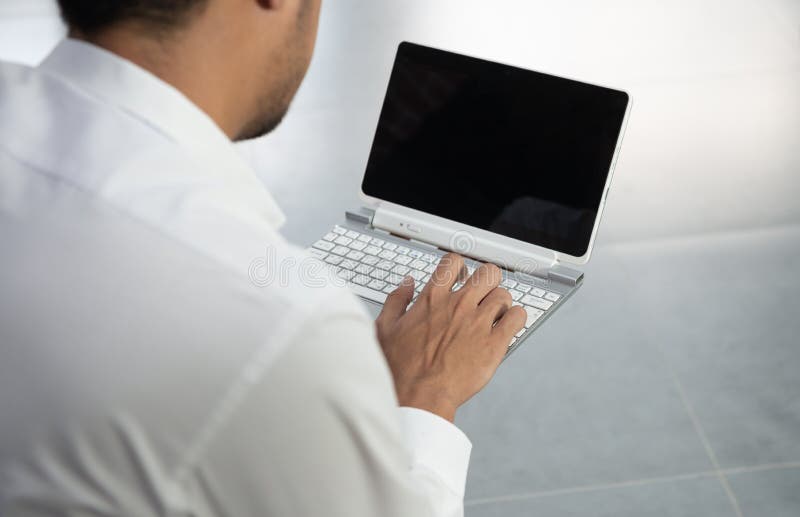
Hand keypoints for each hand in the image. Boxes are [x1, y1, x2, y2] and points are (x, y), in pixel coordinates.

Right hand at [375, 253, 526, 421]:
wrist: (419, 397)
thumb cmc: (401, 369)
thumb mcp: (385, 328)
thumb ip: (396, 300)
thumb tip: (406, 284)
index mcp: (432, 299)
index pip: (453, 262)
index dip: (459, 267)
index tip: (461, 276)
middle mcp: (458, 306)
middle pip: (488, 273)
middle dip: (487, 281)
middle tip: (484, 294)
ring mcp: (478, 323)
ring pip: (504, 294)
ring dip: (502, 302)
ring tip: (496, 314)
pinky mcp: (494, 343)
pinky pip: (518, 317)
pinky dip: (517, 318)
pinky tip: (509, 326)